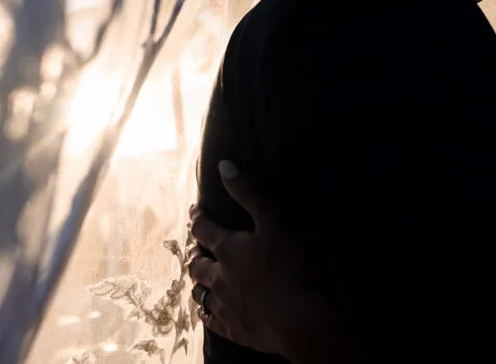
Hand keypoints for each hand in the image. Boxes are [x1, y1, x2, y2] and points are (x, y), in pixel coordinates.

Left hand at [188, 161, 348, 360]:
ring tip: (199, 278)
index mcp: (230, 249)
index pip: (205, 229)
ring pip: (200, 292)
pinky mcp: (233, 328)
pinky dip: (206, 312)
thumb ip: (249, 193)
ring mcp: (225, 305)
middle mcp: (220, 276)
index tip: (194, 210)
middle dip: (196, 253)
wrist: (300, 320)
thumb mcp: (275, 221)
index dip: (198, 217)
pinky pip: (210, 320)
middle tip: (196, 248)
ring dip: (198, 282)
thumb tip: (224, 166)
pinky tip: (206, 311)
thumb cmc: (292, 267)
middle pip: (198, 264)